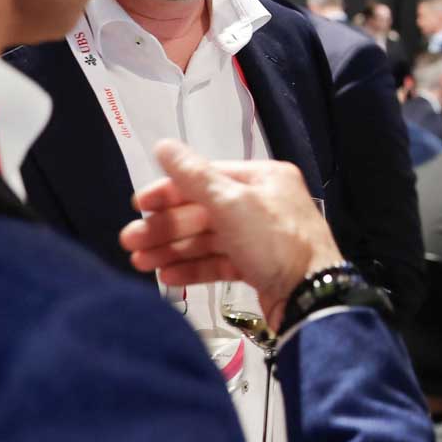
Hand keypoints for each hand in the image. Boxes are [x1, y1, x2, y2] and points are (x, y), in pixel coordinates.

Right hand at [120, 139, 345, 330]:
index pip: (206, 177)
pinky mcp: (258, 266)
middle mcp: (263, 203)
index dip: (169, 190)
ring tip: (140, 262)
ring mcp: (261, 237)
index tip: (138, 205)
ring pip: (208, 238)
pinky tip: (167, 276)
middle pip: (203, 211)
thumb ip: (194, 176)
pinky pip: (219, 261)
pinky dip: (193, 267)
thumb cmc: (275, 242)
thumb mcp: (232, 203)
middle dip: (165, 227)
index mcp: (262, 179)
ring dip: (173, 249)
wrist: (311, 296)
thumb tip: (163, 145)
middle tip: (130, 240)